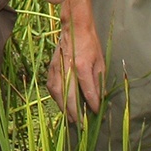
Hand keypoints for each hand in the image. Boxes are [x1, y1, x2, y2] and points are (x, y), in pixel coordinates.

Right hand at [46, 1, 105, 121]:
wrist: (74, 27)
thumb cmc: (90, 44)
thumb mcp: (100, 62)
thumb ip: (98, 81)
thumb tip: (99, 97)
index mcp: (81, 66)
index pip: (87, 91)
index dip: (92, 104)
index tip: (95, 112)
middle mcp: (67, 68)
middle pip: (68, 96)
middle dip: (74, 111)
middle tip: (79, 124)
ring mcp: (56, 68)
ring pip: (56, 92)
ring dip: (62, 107)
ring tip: (69, 117)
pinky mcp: (51, 67)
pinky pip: (51, 86)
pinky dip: (55, 96)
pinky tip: (60, 102)